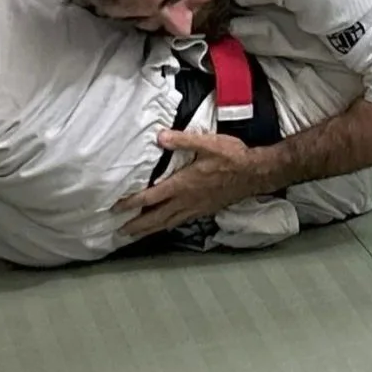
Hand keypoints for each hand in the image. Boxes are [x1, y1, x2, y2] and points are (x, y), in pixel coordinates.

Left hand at [115, 130, 271, 238]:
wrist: (255, 173)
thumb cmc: (232, 157)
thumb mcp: (207, 143)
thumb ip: (182, 140)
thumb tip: (159, 137)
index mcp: (182, 184)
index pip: (150, 197)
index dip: (131, 203)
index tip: (116, 209)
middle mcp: (186, 200)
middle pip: (155, 218)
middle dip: (136, 225)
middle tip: (120, 232)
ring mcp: (196, 208)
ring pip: (167, 223)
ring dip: (150, 229)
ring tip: (136, 235)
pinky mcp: (205, 210)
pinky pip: (181, 221)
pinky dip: (168, 225)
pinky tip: (165, 225)